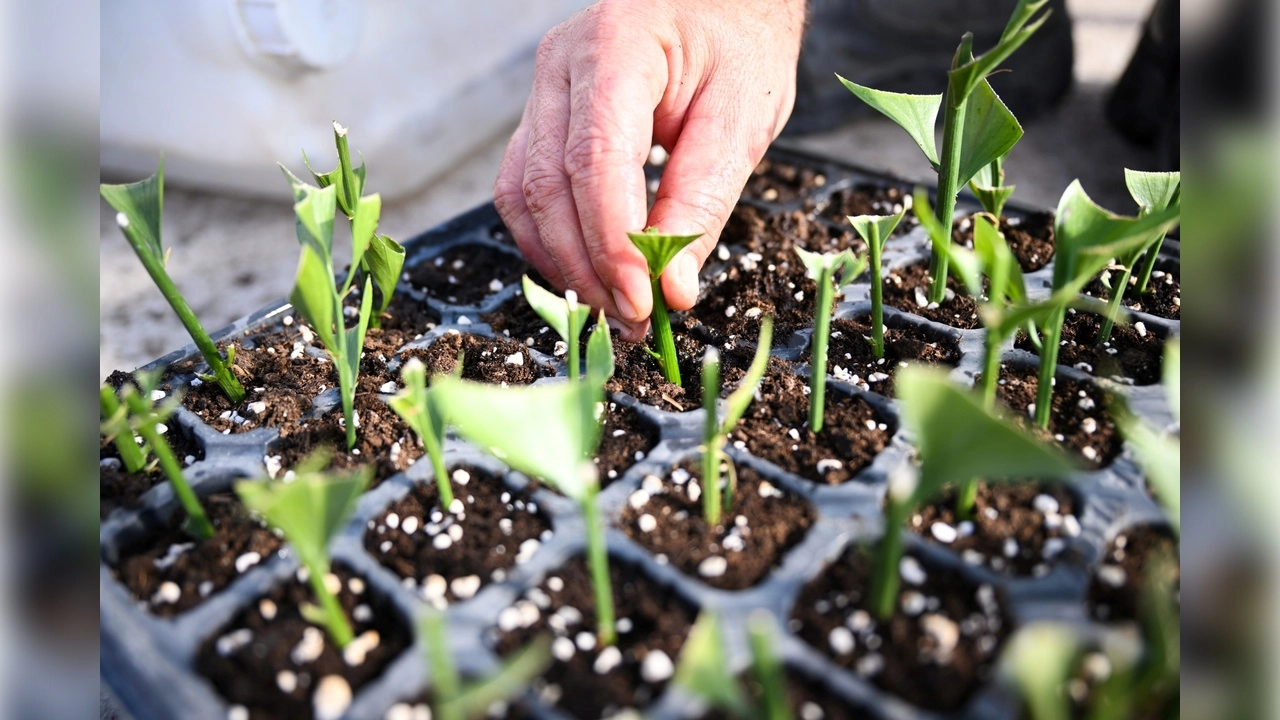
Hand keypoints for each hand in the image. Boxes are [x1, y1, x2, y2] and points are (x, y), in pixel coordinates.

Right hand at [494, 0, 805, 340]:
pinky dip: (552, 240)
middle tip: (634, 323)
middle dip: (587, 267)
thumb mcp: (743, 120)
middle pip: (547, 186)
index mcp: (616, 47)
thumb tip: (670, 288)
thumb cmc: (738, 43)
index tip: (642, 302)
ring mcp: (541, 89)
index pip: (594, 161)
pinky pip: (523, 189)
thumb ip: (703, 203)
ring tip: (615, 310)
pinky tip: (590, 273)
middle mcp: (560, 65)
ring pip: (522, 195)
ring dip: (563, 263)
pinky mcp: (540, 117)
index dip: (611, 243)